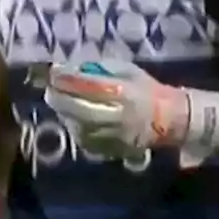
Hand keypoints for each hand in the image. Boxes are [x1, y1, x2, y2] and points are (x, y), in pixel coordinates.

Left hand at [43, 59, 189, 153]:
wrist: (168, 119)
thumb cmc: (145, 89)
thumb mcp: (127, 70)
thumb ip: (100, 69)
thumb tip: (71, 68)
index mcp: (123, 92)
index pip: (87, 85)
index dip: (66, 78)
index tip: (54, 72)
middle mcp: (117, 115)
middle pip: (78, 108)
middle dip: (60, 98)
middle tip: (50, 90)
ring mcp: (114, 136)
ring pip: (78, 126)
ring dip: (65, 114)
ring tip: (60, 104)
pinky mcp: (112, 150)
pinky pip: (85, 140)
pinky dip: (75, 128)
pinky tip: (73, 119)